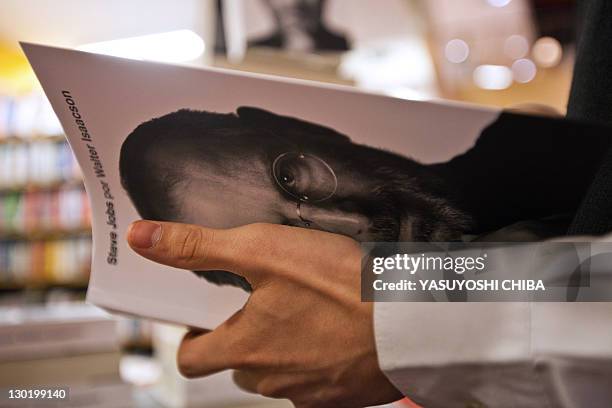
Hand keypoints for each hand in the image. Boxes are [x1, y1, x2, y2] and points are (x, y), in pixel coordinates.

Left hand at [127, 221, 402, 407]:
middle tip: (267, 301)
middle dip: (242, 336)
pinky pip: (316, 379)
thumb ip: (198, 246)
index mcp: (244, 350)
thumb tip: (143, 238)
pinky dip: (318, 357)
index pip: (191, 358)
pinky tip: (336, 329)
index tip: (204, 316)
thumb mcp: (261, 250)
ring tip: (307, 310)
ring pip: (278, 373)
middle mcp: (272, 381)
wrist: (412, 321)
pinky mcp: (343, 397)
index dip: (191, 335)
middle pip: (237, 365)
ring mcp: (310, 394)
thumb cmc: (341, 286)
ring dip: (283, 347)